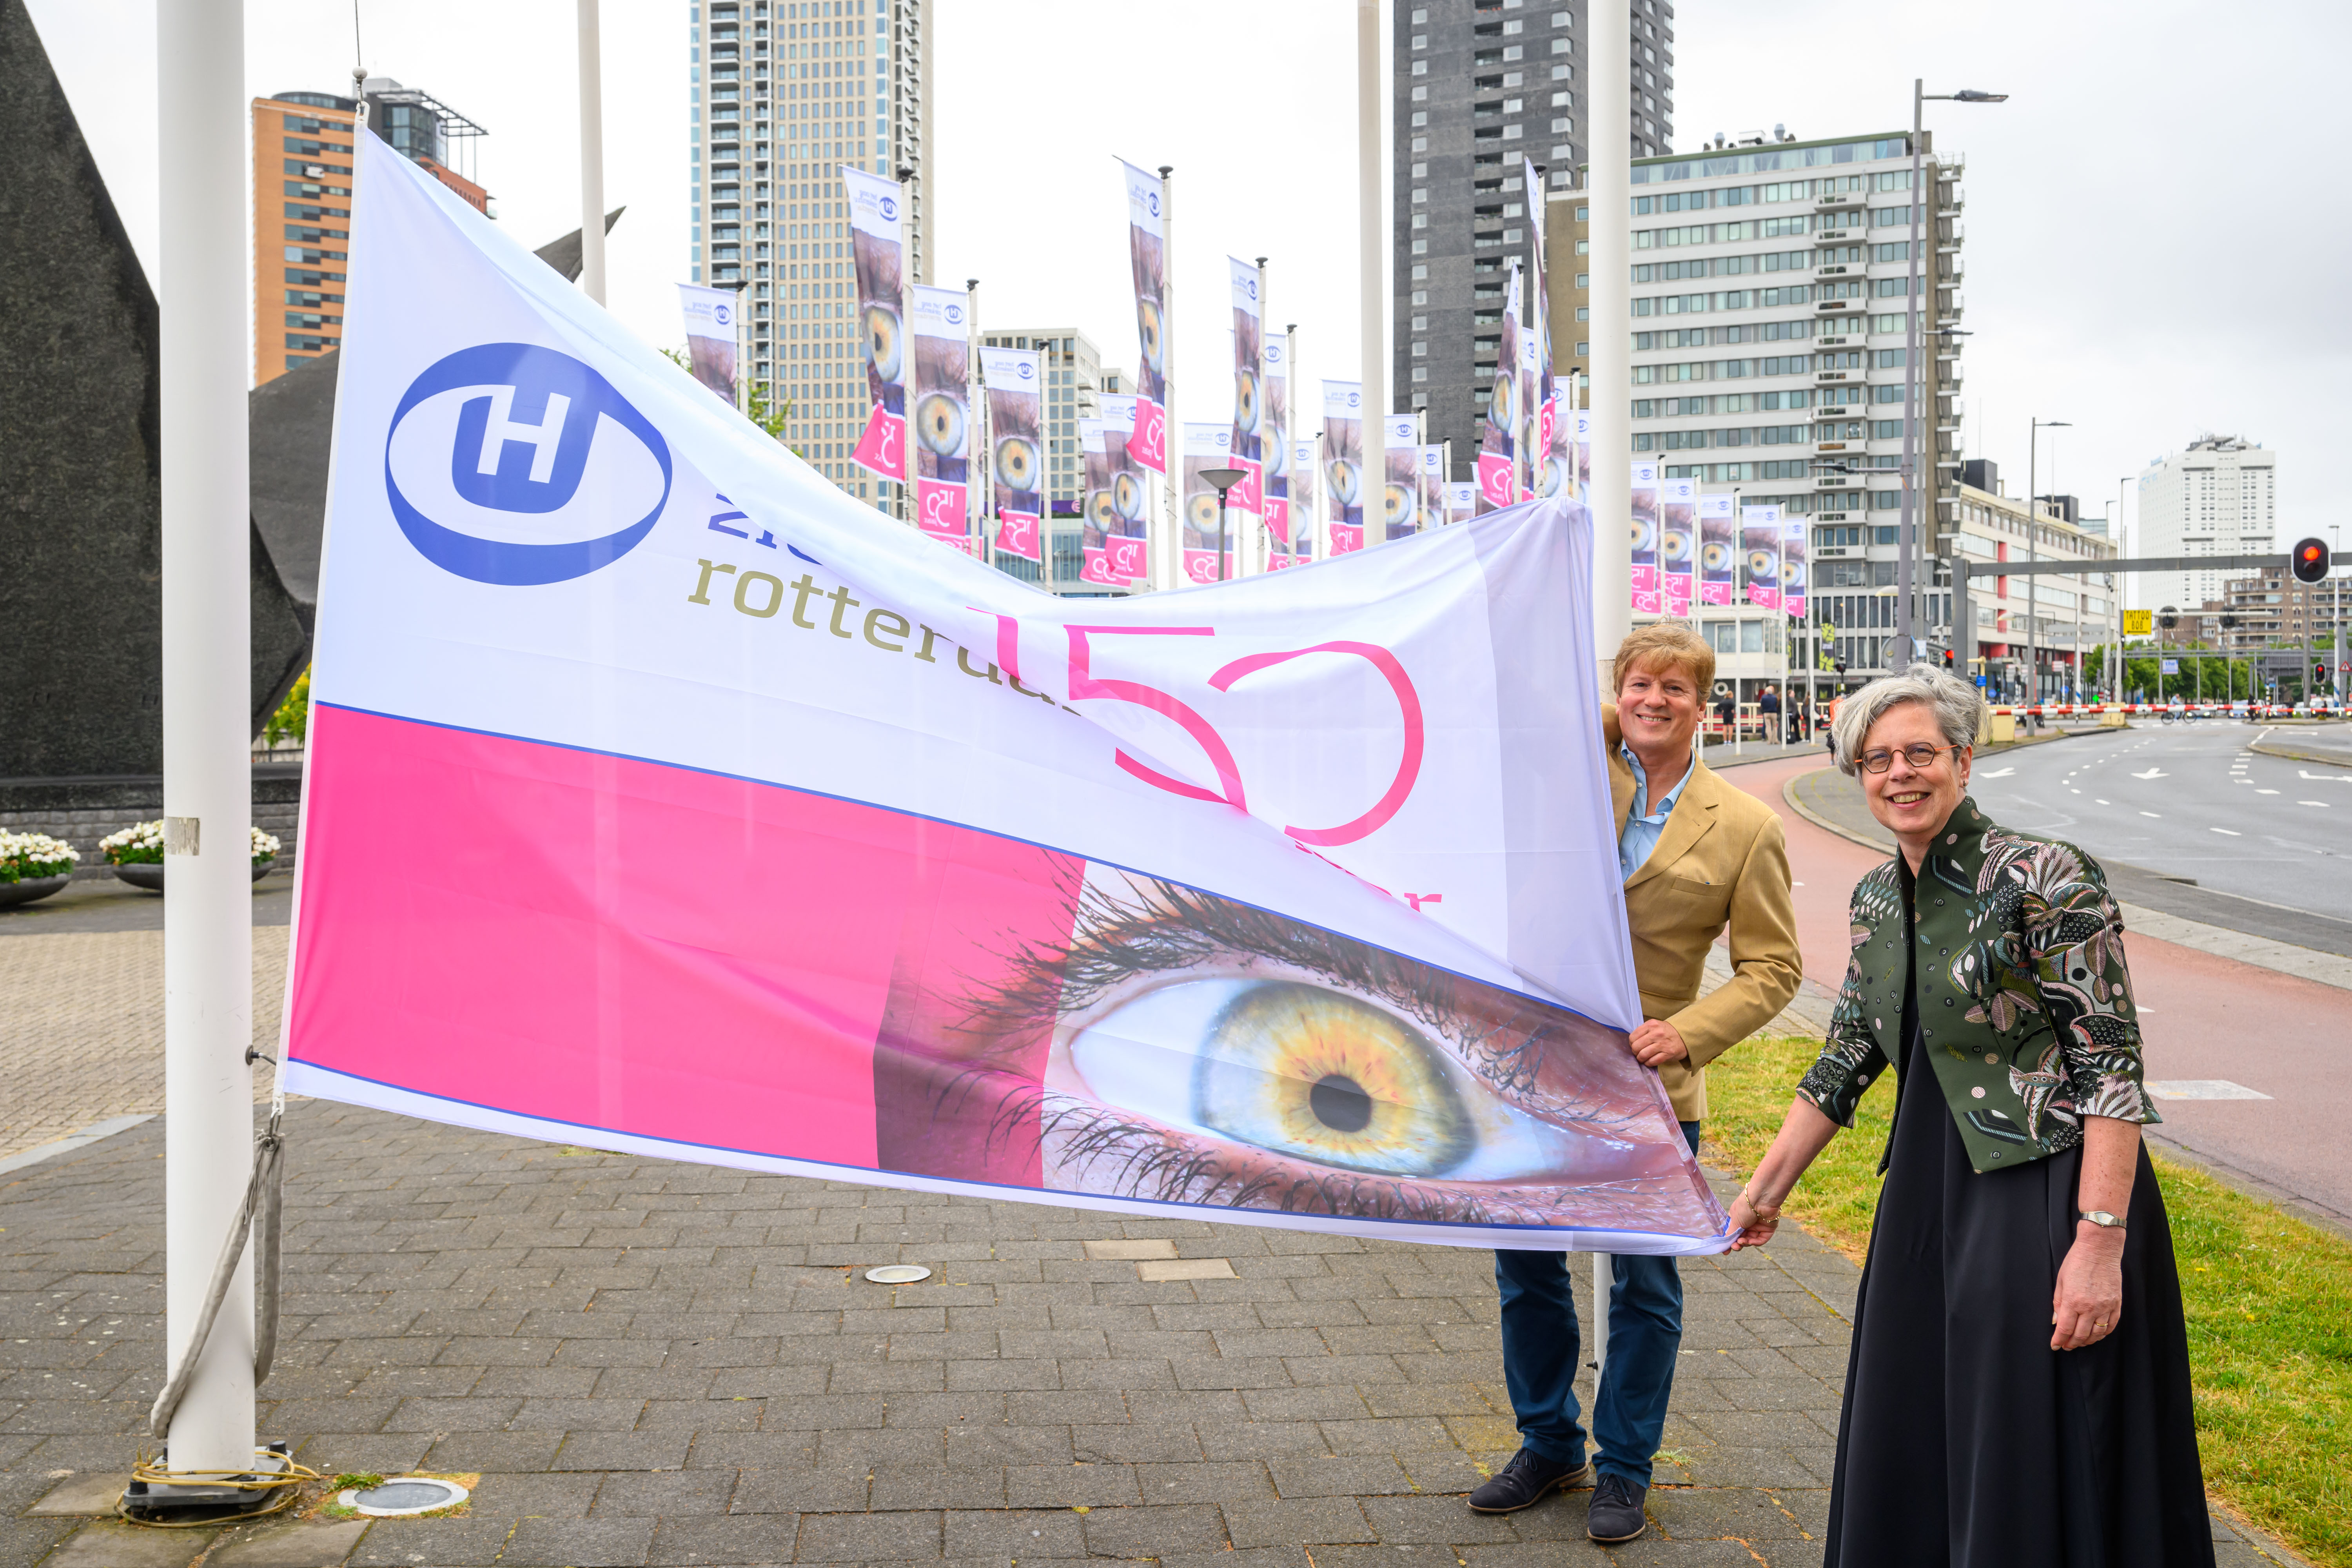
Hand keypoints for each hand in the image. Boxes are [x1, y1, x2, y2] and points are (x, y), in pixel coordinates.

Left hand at [1629, 1019, 1689, 1067]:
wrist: (1684, 1036)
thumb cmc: (1666, 1032)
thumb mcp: (1655, 1026)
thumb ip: (1644, 1031)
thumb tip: (1632, 1042)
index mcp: (1651, 1025)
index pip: (1632, 1037)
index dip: (1632, 1043)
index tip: (1635, 1045)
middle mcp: (1657, 1034)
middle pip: (1636, 1047)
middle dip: (1635, 1052)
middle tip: (1638, 1053)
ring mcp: (1663, 1044)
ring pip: (1643, 1055)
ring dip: (1641, 1059)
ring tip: (1643, 1058)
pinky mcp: (1668, 1054)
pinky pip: (1652, 1061)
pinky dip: (1648, 1063)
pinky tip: (1649, 1061)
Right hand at [1725, 1190, 1779, 1249]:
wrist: (1761, 1199)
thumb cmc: (1745, 1206)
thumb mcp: (1735, 1221)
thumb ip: (1730, 1234)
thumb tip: (1724, 1244)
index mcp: (1738, 1219)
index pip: (1733, 1233)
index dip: (1730, 1242)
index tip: (1726, 1251)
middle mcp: (1748, 1223)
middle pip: (1742, 1238)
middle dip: (1738, 1244)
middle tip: (1735, 1247)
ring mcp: (1758, 1226)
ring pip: (1751, 1240)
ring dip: (1746, 1243)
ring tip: (1741, 1242)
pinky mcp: (1768, 1229)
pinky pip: (1761, 1239)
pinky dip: (1756, 1242)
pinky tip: (1751, 1241)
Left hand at [2050, 1226, 2124, 1350]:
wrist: (2099, 1249)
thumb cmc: (2077, 1262)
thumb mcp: (2061, 1281)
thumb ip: (2058, 1303)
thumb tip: (2056, 1322)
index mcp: (2073, 1301)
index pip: (2065, 1329)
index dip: (2059, 1340)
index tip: (2055, 1345)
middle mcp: (2090, 1307)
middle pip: (2081, 1335)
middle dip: (2072, 1343)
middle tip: (2066, 1346)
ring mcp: (2106, 1306)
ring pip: (2097, 1334)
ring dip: (2087, 1341)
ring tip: (2080, 1342)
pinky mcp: (2117, 1304)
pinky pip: (2111, 1325)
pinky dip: (2104, 1334)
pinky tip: (2097, 1335)